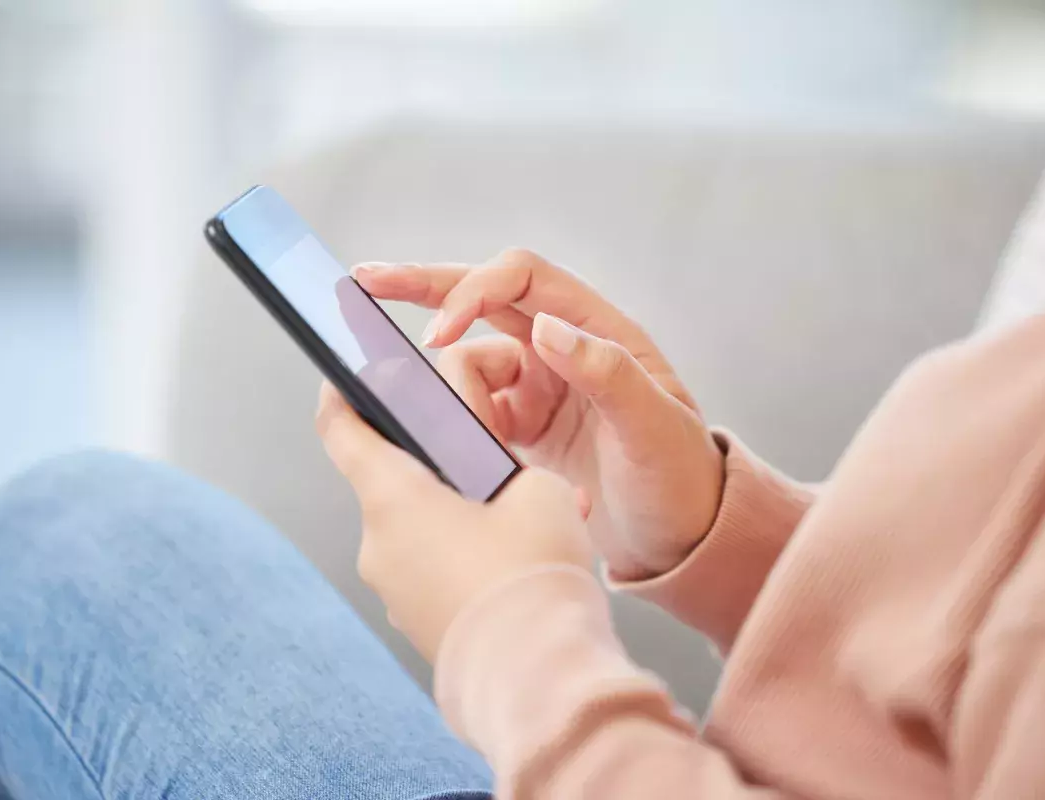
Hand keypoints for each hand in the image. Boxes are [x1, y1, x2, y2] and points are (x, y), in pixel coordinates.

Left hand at [315, 381, 591, 661]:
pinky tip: (518, 563)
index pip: (341, 429)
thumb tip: (508, 480)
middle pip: (395, 484)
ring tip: (523, 521)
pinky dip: (465, 560)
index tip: (346, 381)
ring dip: (461, 517)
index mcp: (392, 498)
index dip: (341, 396)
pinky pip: (435, 574)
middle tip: (490, 461)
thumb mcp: (539, 488)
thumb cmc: (532, 576)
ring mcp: (394, 592)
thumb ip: (513, 465)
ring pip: (421, 532)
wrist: (542, 677)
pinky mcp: (419, 625)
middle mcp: (378, 545)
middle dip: (441, 468)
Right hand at [353, 249, 722, 578]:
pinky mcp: (521, 427)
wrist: (681, 537)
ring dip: (454, 395)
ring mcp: (538, 386)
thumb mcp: (653, 426)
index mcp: (597, 330)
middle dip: (423, 287)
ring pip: (468, 364)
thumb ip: (606, 372)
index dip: (471, 292)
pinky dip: (454, 422)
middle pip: (481, 298)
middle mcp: (562, 348)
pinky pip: (470, 408)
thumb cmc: (680, 476)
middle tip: (364, 280)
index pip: (521, 280)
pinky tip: (457, 446)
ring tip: (478, 445)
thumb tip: (544, 326)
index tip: (436, 334)